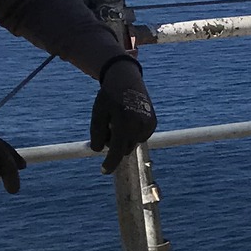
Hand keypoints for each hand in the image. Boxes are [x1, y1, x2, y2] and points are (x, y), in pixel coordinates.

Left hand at [90, 56, 156, 173]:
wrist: (127, 79)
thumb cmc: (109, 96)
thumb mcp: (97, 113)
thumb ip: (97, 133)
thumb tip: (99, 151)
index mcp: (124, 122)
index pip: (117, 149)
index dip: (110, 163)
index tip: (103, 171)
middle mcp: (139, 125)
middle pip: (125, 148)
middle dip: (115, 144)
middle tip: (108, 127)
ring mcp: (148, 125)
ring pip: (133, 143)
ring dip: (124, 138)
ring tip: (118, 120)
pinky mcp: (153, 124)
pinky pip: (140, 137)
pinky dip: (132, 133)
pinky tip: (128, 118)